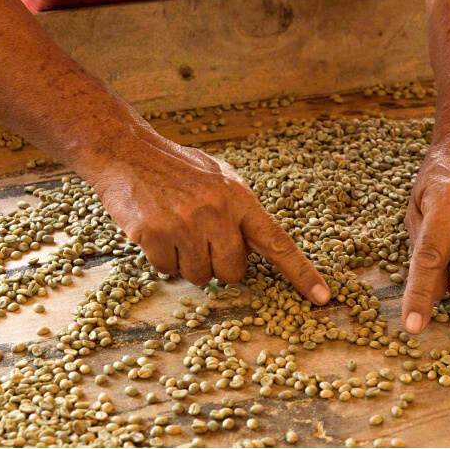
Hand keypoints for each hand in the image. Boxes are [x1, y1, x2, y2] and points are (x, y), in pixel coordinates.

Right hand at [83, 132, 330, 304]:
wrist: (126, 152)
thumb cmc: (177, 168)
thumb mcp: (219, 177)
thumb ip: (240, 210)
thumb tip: (257, 245)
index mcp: (239, 198)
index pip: (278, 243)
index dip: (302, 273)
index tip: (323, 298)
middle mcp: (217, 212)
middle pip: (234, 273)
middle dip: (220, 266)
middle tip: (202, 239)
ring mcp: (185, 224)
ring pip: (200, 277)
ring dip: (188, 262)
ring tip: (176, 230)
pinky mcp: (154, 234)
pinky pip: (167, 270)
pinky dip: (162, 259)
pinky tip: (156, 232)